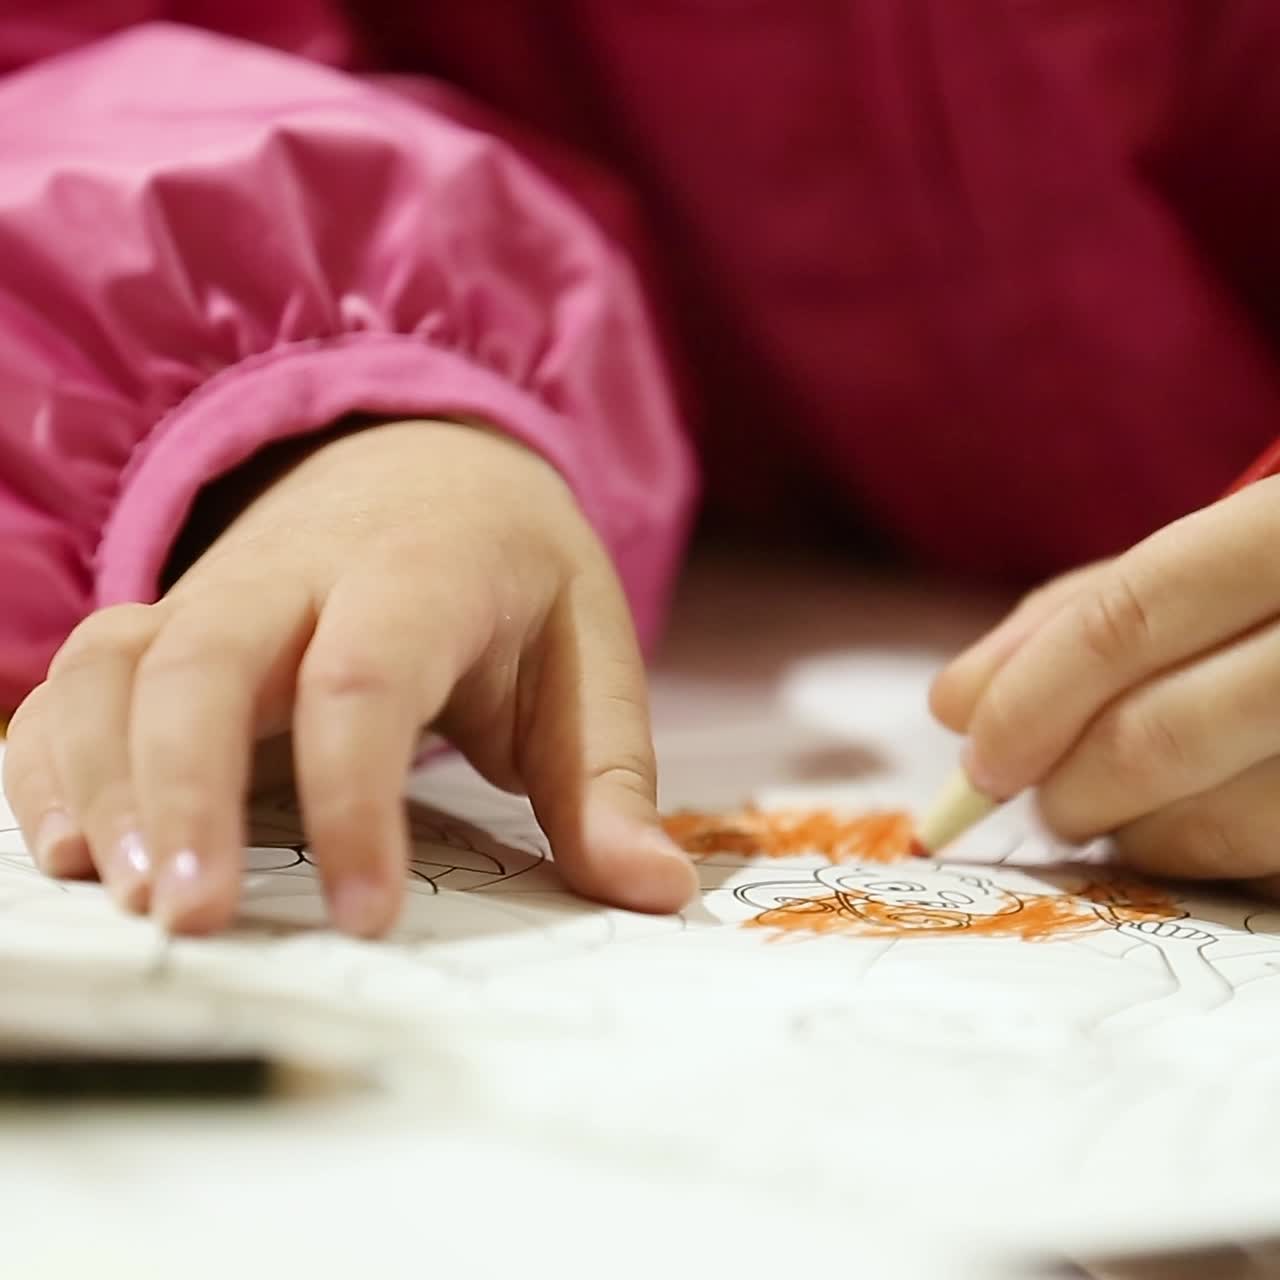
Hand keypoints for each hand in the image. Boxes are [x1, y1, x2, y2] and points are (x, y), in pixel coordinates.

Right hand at [3, 420, 695, 935]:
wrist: (427, 462)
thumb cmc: (513, 574)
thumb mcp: (586, 654)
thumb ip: (609, 776)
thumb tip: (658, 892)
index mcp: (420, 570)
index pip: (366, 677)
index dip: (356, 798)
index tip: (367, 917)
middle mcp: (295, 573)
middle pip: (205, 662)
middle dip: (184, 791)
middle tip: (194, 920)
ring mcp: (214, 592)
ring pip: (118, 667)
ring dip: (102, 781)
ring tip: (126, 896)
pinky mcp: (167, 624)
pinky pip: (79, 681)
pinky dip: (55, 760)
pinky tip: (68, 848)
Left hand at [931, 477, 1279, 892]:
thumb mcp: (1219, 553)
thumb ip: (1083, 614)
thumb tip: (952, 705)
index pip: (1132, 611)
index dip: (1032, 695)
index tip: (975, 757)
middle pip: (1164, 730)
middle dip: (1069, 785)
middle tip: (1040, 799)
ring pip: (1230, 820)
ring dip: (1137, 835)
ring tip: (1120, 811)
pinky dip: (1216, 855)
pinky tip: (1202, 825)